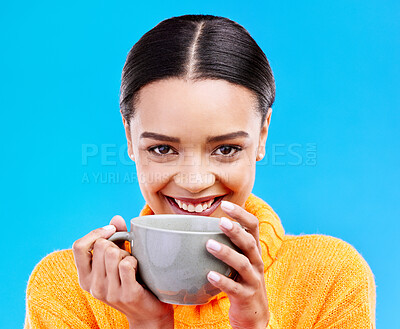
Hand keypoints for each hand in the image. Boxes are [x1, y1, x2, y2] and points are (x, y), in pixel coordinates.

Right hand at [72, 215, 173, 328]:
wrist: (147, 312)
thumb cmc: (131, 281)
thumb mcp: (118, 260)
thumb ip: (115, 238)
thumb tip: (115, 218)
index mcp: (85, 277)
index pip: (79, 246)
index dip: (95, 233)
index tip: (111, 230)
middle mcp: (92, 286)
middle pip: (101, 246)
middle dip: (117, 245)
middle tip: (125, 256)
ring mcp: (108, 292)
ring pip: (113, 253)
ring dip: (127, 254)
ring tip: (132, 265)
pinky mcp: (126, 294)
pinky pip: (127, 264)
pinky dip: (135, 261)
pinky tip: (138, 270)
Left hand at [206, 201, 269, 328]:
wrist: (254, 316)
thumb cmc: (240, 282)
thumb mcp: (239, 261)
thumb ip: (229, 245)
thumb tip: (202, 226)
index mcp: (253, 251)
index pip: (253, 226)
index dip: (241, 214)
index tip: (226, 204)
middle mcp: (256, 262)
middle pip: (249, 242)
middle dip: (235, 231)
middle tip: (220, 221)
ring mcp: (252, 280)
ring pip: (242, 263)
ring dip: (226, 253)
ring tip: (209, 245)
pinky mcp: (246, 296)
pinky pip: (234, 288)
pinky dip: (222, 280)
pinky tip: (209, 275)